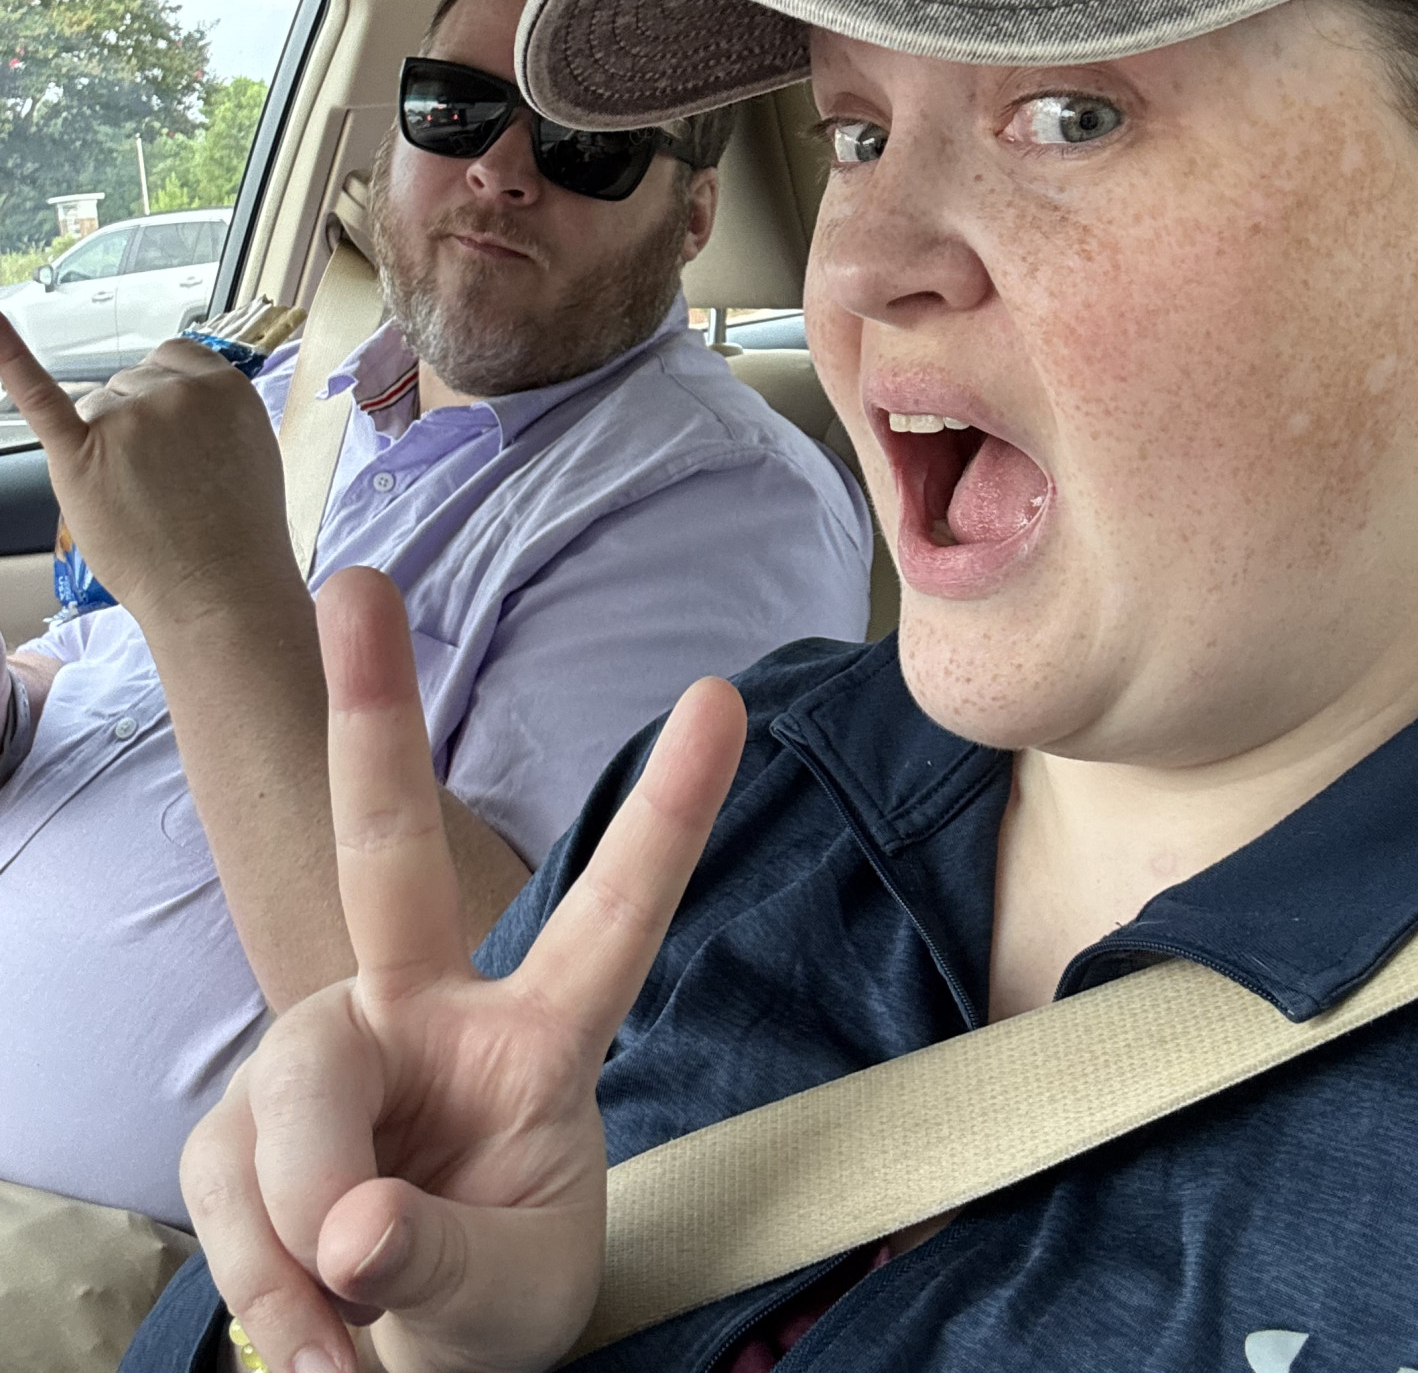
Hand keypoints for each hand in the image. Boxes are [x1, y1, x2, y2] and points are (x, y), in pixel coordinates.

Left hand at [0, 315, 297, 633]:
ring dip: (107, 445)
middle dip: (138, 427)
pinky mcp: (80, 455)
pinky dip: (8, 360)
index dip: (167, 396)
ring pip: (96, 407)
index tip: (175, 434)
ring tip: (143, 499)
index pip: (172, 358)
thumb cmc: (238, 533)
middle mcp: (174, 393)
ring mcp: (127, 420)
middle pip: (129, 384)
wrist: (222, 592)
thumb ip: (213, 410)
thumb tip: (171, 392)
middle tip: (168, 484)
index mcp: (223, 386)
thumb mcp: (251, 448)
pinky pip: (39, 399)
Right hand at [181, 565, 746, 1372]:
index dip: (665, 810)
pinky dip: (261, 1272)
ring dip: (306, 1214)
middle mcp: (424, 1006)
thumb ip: (444, 1256)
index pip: (610, 913)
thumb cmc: (494, 1290)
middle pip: (390, 846)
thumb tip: (348, 1226)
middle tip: (359, 588)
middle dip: (373, 710)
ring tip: (349, 1318)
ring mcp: (332, 1050)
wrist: (405, 1353)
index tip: (719, 697)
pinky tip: (308, 1330)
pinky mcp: (246, 1121)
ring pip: (295, 1084)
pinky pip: (232, 1183)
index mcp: (537, 1033)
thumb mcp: (514, 1291)